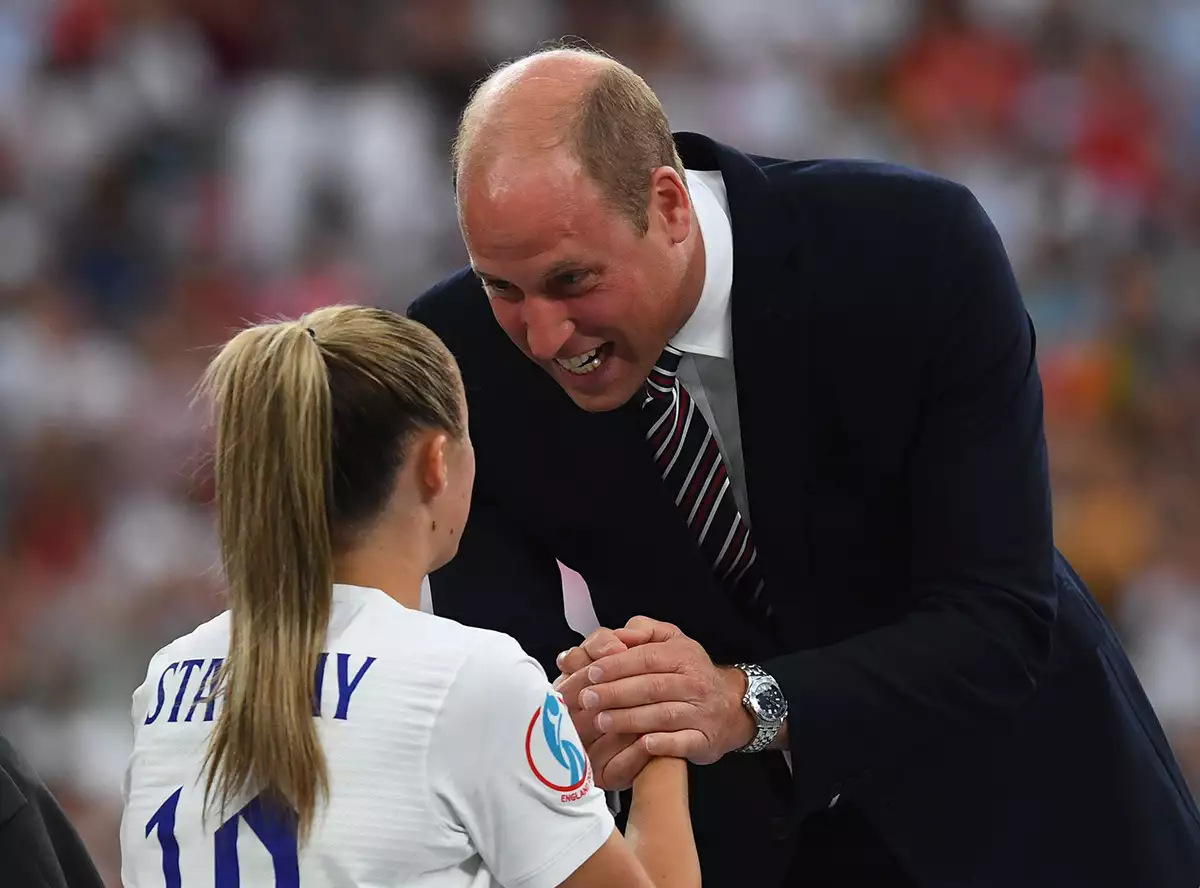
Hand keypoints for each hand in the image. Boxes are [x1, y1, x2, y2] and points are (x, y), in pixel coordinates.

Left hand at [572, 624, 755, 768]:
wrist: (733, 706)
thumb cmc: (691, 672)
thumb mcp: (671, 640)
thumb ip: (643, 630)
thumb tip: (616, 635)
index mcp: (682, 656)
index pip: (646, 658)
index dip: (617, 666)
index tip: (591, 673)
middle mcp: (694, 683)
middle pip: (651, 687)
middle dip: (616, 693)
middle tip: (587, 699)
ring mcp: (701, 713)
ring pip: (663, 715)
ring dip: (630, 719)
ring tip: (601, 721)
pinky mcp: (705, 740)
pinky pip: (684, 743)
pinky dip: (664, 744)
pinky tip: (642, 745)